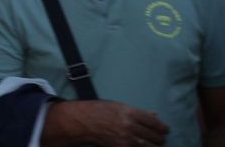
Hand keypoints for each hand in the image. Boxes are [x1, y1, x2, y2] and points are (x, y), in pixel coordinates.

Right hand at [46, 100, 168, 146]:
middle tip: (159, 138)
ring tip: (154, 144)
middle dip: (160, 138)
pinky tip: (143, 146)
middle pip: (156, 137)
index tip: (165, 129)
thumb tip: (155, 114)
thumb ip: (139, 112)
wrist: (83, 122)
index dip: (163, 128)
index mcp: (131, 113)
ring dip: (155, 146)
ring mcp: (127, 139)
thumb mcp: (119, 106)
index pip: (155, 123)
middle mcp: (130, 126)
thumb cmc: (100, 110)